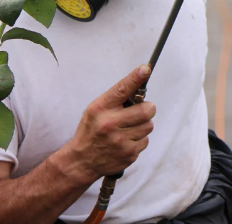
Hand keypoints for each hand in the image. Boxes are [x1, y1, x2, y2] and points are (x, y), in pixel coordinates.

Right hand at [62, 65, 155, 182]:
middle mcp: (110, 124)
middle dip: (147, 108)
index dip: (135, 78)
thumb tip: (140, 85)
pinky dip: (139, 140)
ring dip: (143, 125)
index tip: (146, 69)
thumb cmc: (91, 131)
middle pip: (146, 110)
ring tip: (129, 128)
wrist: (82, 161)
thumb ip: (116, 99)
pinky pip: (145, 141)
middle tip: (140, 111)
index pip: (121, 89)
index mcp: (101, 109)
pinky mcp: (129, 154)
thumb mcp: (96, 110)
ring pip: (148, 125)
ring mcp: (120, 141)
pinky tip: (126, 141)